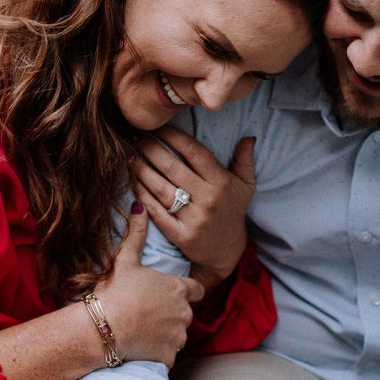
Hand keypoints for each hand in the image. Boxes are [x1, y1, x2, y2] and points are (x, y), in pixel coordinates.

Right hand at [91, 206, 202, 366]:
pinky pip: (168, 355)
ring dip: (166, 334)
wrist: (102, 328)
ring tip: (142, 330)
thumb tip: (139, 206)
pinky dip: (158, 352)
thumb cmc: (115, 292)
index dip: (187, 292)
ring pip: (177, 335)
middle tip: (148, 313)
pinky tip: (141, 346)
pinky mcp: (170, 356)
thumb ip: (136, 234)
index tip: (172, 294)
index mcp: (178, 289)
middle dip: (171, 314)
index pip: (197, 290)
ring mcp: (178, 336)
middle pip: (185, 314)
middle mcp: (184, 312)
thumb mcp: (126, 260)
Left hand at [130, 131, 254, 284]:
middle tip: (137, 139)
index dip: (173, 137)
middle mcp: (208, 199)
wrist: (226, 251)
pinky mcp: (181, 235)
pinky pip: (156, 211)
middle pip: (173, 168)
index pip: (194, 152)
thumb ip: (244, 161)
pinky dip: (142, 195)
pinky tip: (133, 182)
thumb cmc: (232, 211)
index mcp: (221, 182)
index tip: (158, 128)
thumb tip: (248, 138)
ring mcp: (194, 219)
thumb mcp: (246, 186)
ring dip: (142, 170)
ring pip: (161, 188)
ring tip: (130, 157)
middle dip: (151, 150)